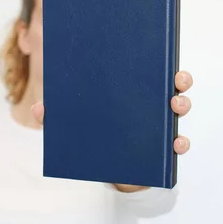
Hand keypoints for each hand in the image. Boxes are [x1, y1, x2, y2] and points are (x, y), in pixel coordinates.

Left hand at [31, 70, 192, 191]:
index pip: (147, 72)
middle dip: (178, 80)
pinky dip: (180, 143)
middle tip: (175, 78)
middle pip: (171, 87)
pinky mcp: (163, 151)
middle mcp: (151, 106)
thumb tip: (39, 109)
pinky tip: (176, 143)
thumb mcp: (73, 125)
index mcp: (131, 92)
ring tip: (176, 106)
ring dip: (183, 106)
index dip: (154, 60)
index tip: (160, 52)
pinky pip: (178, 144)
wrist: (105, 171)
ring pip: (179, 111)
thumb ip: (57, 118)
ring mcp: (160, 127)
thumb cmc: (92, 137)